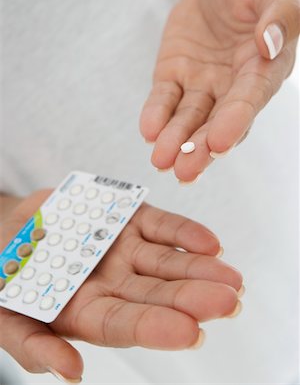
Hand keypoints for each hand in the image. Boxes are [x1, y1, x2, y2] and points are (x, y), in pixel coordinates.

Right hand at [0, 190, 241, 381]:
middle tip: (229, 301)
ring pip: (167, 261)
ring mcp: (125, 250)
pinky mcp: (129, 218)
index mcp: (89, 313)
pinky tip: (210, 243)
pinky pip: (161, 225)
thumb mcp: (6, 315)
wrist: (8, 228)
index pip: (127, 324)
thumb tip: (71, 375)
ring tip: (230, 276)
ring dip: (199, 268)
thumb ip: (33, 346)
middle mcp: (115, 284)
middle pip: (158, 294)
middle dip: (193, 298)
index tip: (193, 332)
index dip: (158, 328)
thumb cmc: (6, 275)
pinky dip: (184, 233)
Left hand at [140, 0, 299, 181]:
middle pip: (215, 122)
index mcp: (263, 71)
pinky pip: (163, 98)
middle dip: (199, 148)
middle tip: (185, 172)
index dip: (234, 123)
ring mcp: (201, 84)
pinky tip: (148, 132)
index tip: (220, 144)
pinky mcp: (174, 75)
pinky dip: (155, 115)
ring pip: (187, 118)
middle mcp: (232, 86)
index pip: (248, 101)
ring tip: (160, 162)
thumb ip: (281, 13)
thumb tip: (269, 43)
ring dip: (174, 141)